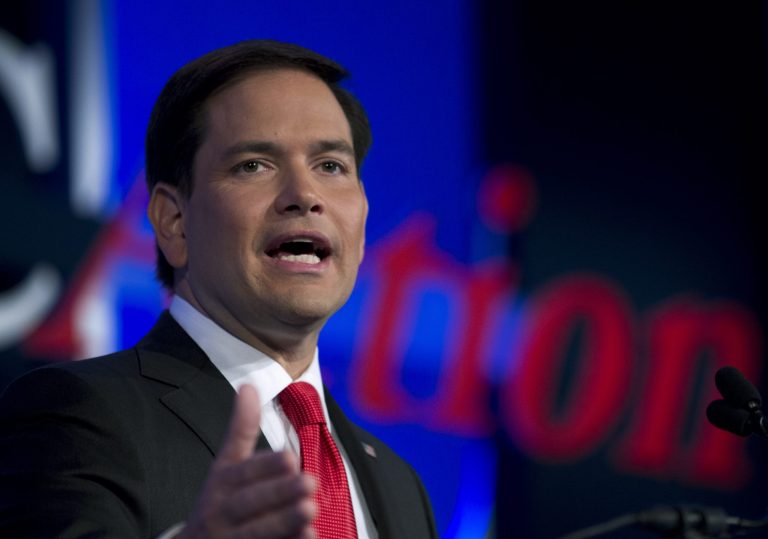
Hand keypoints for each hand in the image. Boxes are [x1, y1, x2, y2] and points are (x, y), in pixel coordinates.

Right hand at [179, 384, 315, 538]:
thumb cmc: (218, 501)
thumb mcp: (224, 464)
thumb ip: (240, 430)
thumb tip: (248, 386)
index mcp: (220, 483)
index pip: (241, 473)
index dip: (265, 467)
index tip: (291, 458)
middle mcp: (222, 512)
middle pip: (248, 503)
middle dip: (278, 493)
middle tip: (309, 482)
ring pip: (256, 532)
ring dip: (284, 522)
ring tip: (311, 510)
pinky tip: (309, 537)